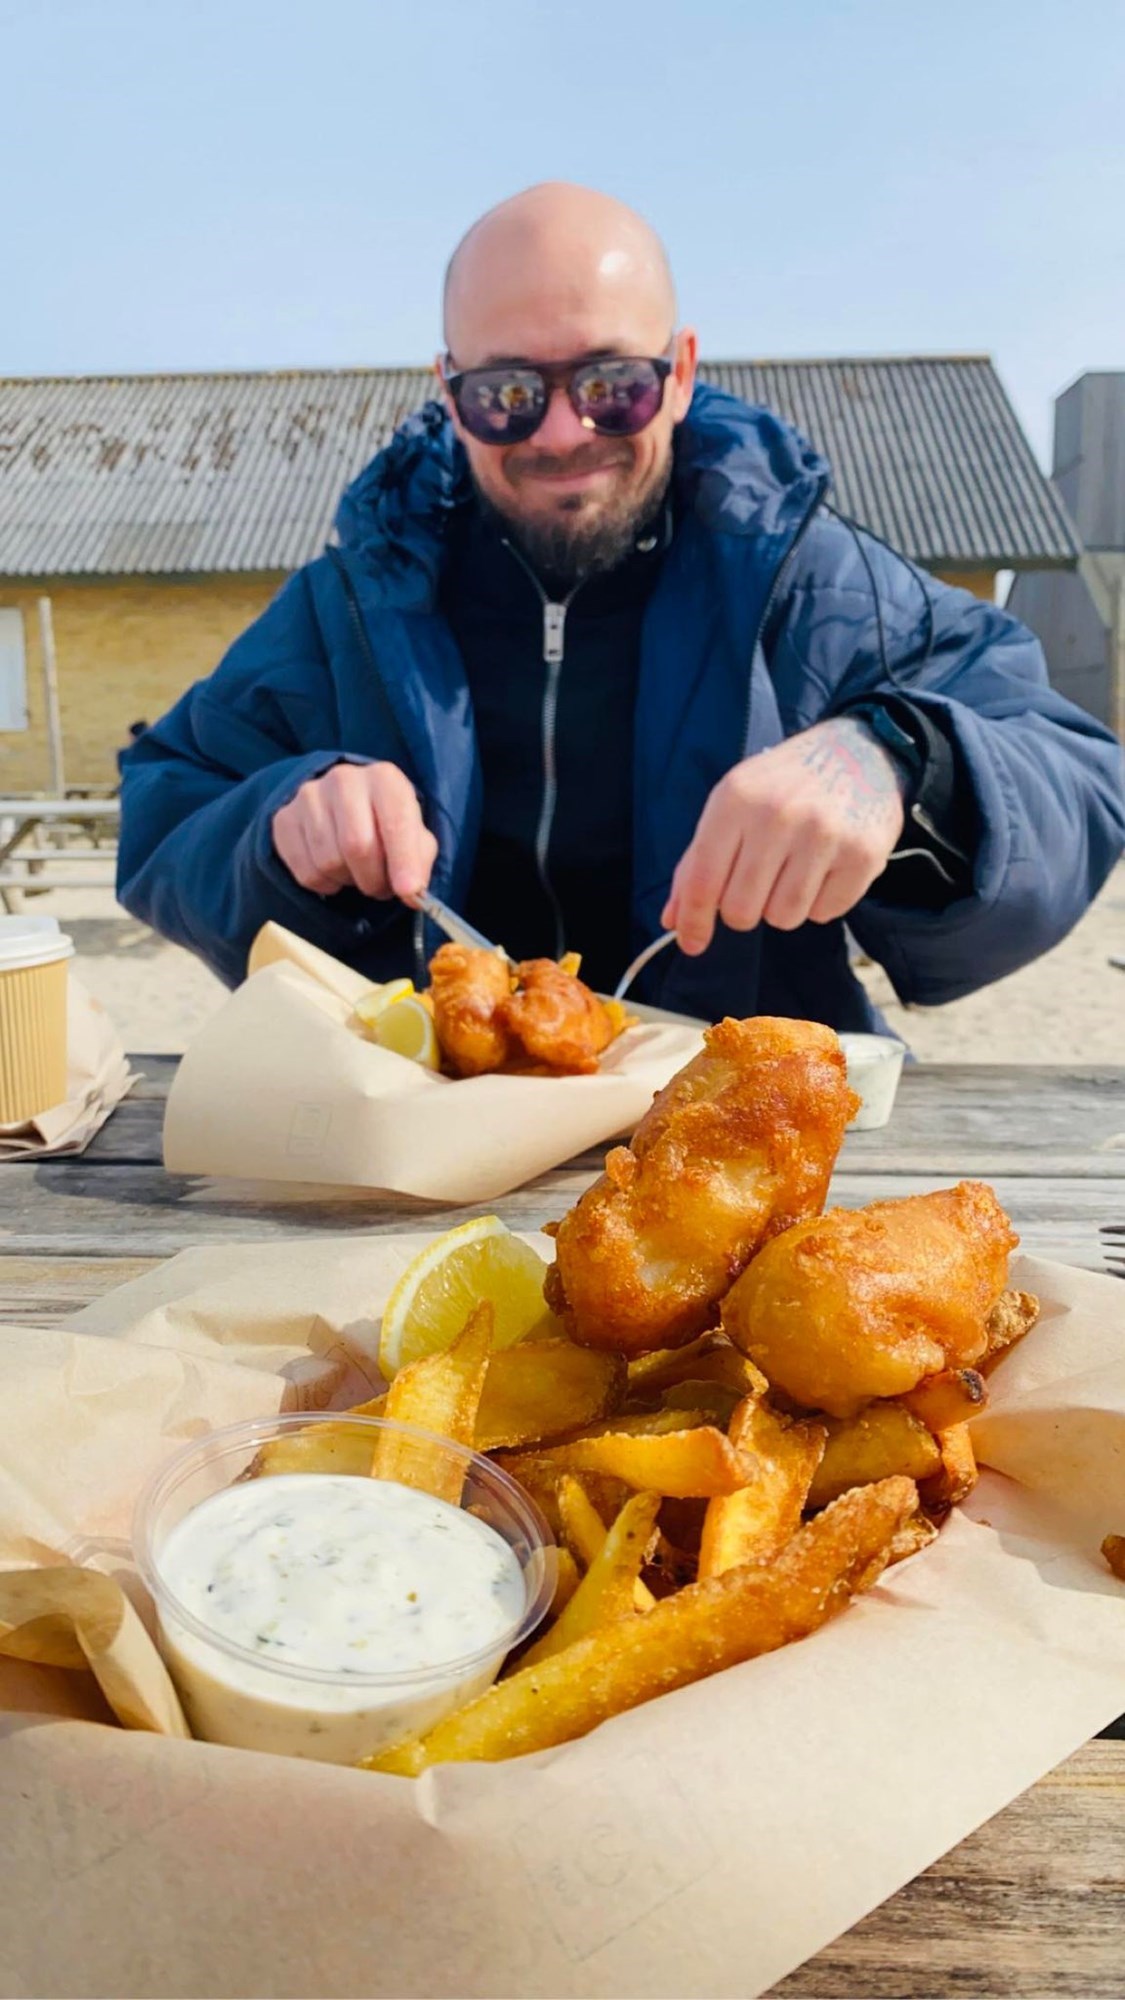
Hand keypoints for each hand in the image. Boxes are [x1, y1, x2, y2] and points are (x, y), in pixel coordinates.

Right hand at [271, 761, 436, 901]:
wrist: (341, 804)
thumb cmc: (385, 823)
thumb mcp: (413, 834)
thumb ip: (418, 860)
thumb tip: (412, 893)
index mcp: (384, 779)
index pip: (395, 822)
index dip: (404, 861)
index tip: (409, 892)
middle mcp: (344, 780)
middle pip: (357, 846)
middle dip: (374, 879)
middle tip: (381, 888)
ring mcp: (309, 797)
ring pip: (329, 862)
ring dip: (349, 881)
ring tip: (358, 873)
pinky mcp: (284, 819)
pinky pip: (305, 872)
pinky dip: (325, 884)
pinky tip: (334, 872)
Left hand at [662, 717, 906, 953]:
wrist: (859, 753)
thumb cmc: (783, 786)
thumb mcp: (731, 805)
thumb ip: (697, 862)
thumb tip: (673, 920)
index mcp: (736, 800)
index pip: (703, 881)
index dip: (693, 921)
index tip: (692, 944)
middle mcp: (778, 815)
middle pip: (741, 910)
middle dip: (743, 909)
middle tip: (758, 884)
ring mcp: (824, 835)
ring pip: (783, 918)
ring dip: (782, 906)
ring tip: (793, 871)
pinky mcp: (862, 855)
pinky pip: (824, 913)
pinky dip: (820, 902)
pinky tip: (824, 868)